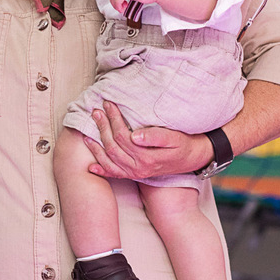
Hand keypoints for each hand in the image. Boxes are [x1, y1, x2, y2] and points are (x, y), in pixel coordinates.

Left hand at [82, 101, 211, 178]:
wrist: (192, 158)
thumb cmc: (183, 144)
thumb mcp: (174, 138)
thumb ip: (156, 136)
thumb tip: (136, 136)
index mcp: (147, 158)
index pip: (123, 136)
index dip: (114, 119)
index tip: (109, 104)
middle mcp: (138, 168)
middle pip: (113, 147)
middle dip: (103, 127)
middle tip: (96, 111)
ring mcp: (135, 173)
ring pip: (110, 160)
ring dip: (97, 146)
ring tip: (87, 132)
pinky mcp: (134, 175)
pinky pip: (115, 174)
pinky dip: (102, 170)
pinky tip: (91, 166)